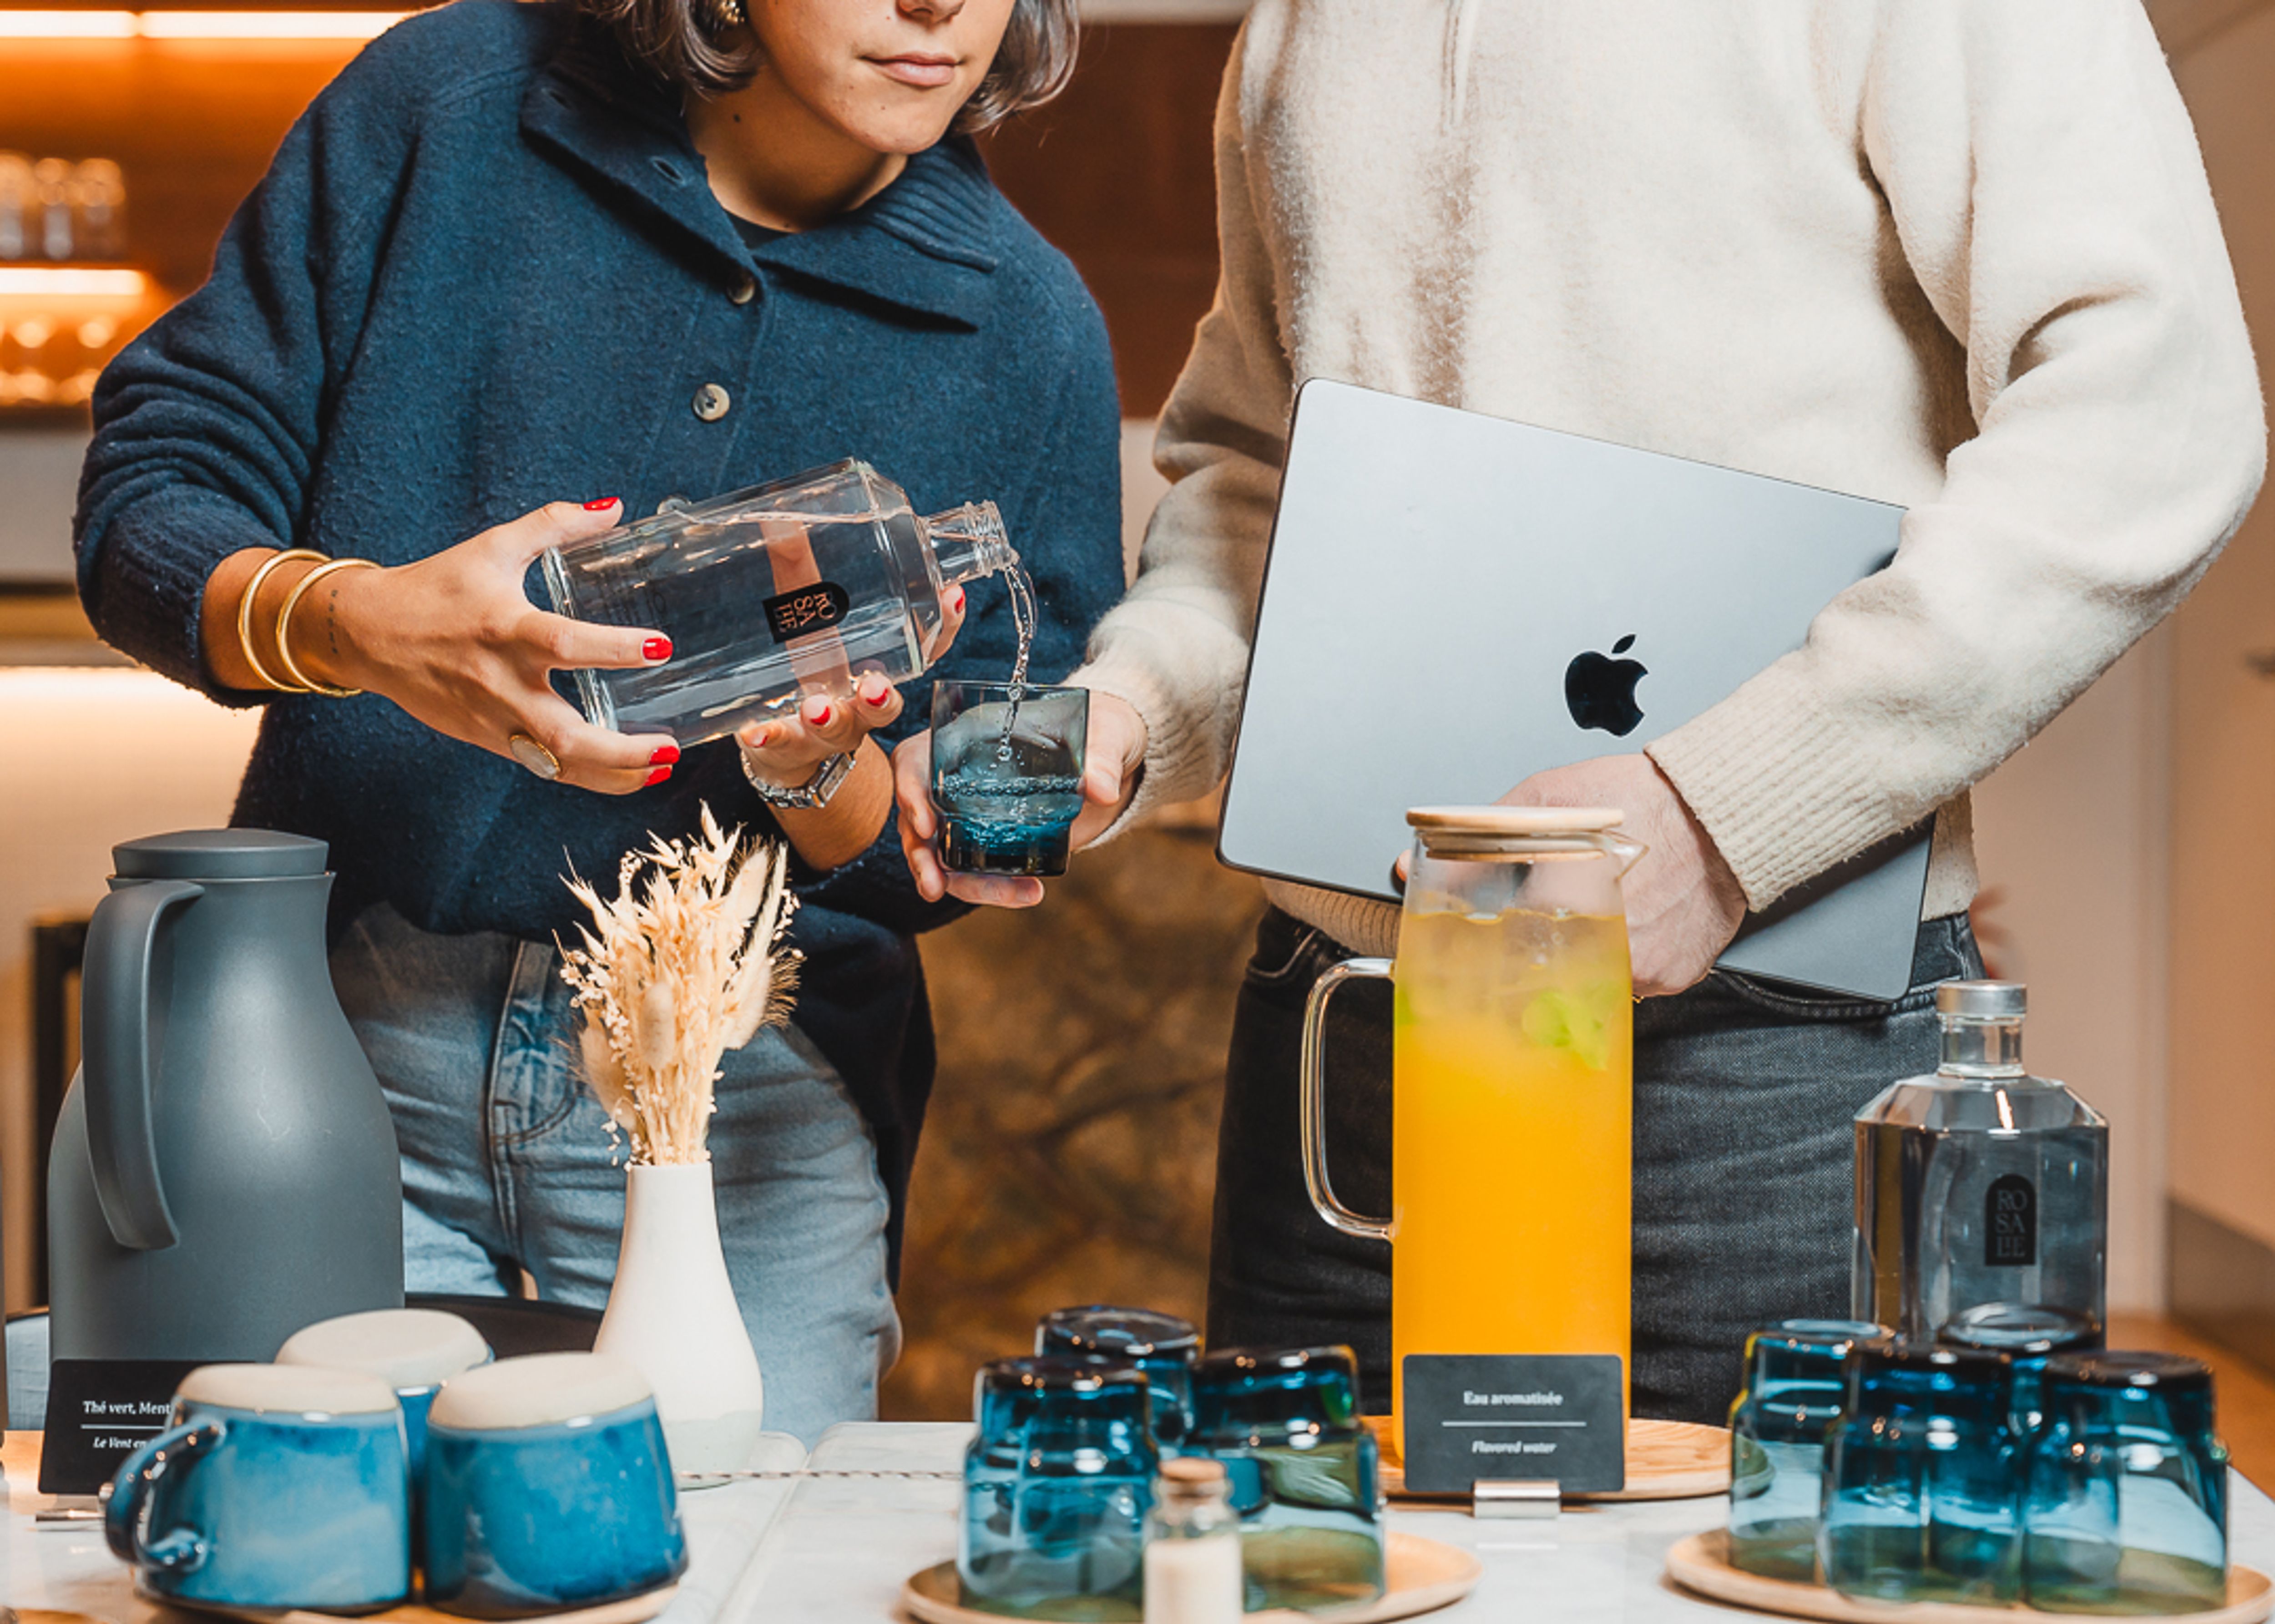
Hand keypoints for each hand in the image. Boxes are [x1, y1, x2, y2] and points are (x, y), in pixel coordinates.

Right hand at [285, 499, 676, 794]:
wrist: (368, 635)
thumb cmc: (435, 588)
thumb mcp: (494, 547)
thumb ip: (554, 525)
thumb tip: (615, 507)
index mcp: (505, 631)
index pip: (565, 645)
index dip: (614, 649)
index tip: (662, 647)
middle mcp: (501, 684)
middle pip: (565, 734)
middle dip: (621, 751)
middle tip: (669, 748)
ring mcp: (494, 720)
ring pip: (558, 764)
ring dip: (613, 775)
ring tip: (661, 770)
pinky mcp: (488, 741)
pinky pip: (544, 768)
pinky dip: (587, 776)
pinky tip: (628, 774)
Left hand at [735, 586, 966, 789]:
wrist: (787, 747)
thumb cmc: (810, 674)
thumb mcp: (810, 624)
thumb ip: (802, 577)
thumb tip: (781, 516)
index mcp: (878, 670)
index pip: (923, 651)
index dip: (945, 627)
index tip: (953, 595)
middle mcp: (857, 706)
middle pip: (883, 706)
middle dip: (882, 696)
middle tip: (875, 683)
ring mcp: (823, 732)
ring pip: (836, 731)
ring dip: (830, 719)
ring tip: (816, 707)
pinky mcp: (785, 746)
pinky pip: (778, 747)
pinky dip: (768, 740)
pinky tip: (752, 733)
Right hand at [894, 690, 1148, 906]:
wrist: (1115, 757)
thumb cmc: (1100, 727)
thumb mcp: (1105, 734)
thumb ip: (1101, 756)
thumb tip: (1102, 790)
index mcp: (968, 735)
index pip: (916, 760)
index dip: (910, 791)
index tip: (927, 824)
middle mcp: (961, 775)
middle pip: (919, 815)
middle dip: (921, 854)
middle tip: (934, 886)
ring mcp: (974, 810)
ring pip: (943, 851)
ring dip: (960, 881)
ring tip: (1009, 896)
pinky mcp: (995, 837)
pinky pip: (975, 867)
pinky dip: (994, 886)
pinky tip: (1029, 893)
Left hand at [1493, 753, 1745, 996]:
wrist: (1721, 809)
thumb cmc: (1640, 798)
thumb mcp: (1547, 800)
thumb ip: (1480, 839)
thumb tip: (1420, 870)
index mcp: (1563, 908)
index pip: (1504, 951)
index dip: (1500, 937)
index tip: (1500, 931)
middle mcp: (1604, 948)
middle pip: (1548, 973)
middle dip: (1542, 947)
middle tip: (1557, 912)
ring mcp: (1643, 969)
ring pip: (1592, 981)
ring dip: (1587, 952)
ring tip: (1603, 908)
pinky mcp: (1674, 976)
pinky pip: (1637, 981)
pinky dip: (1629, 956)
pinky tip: (1637, 919)